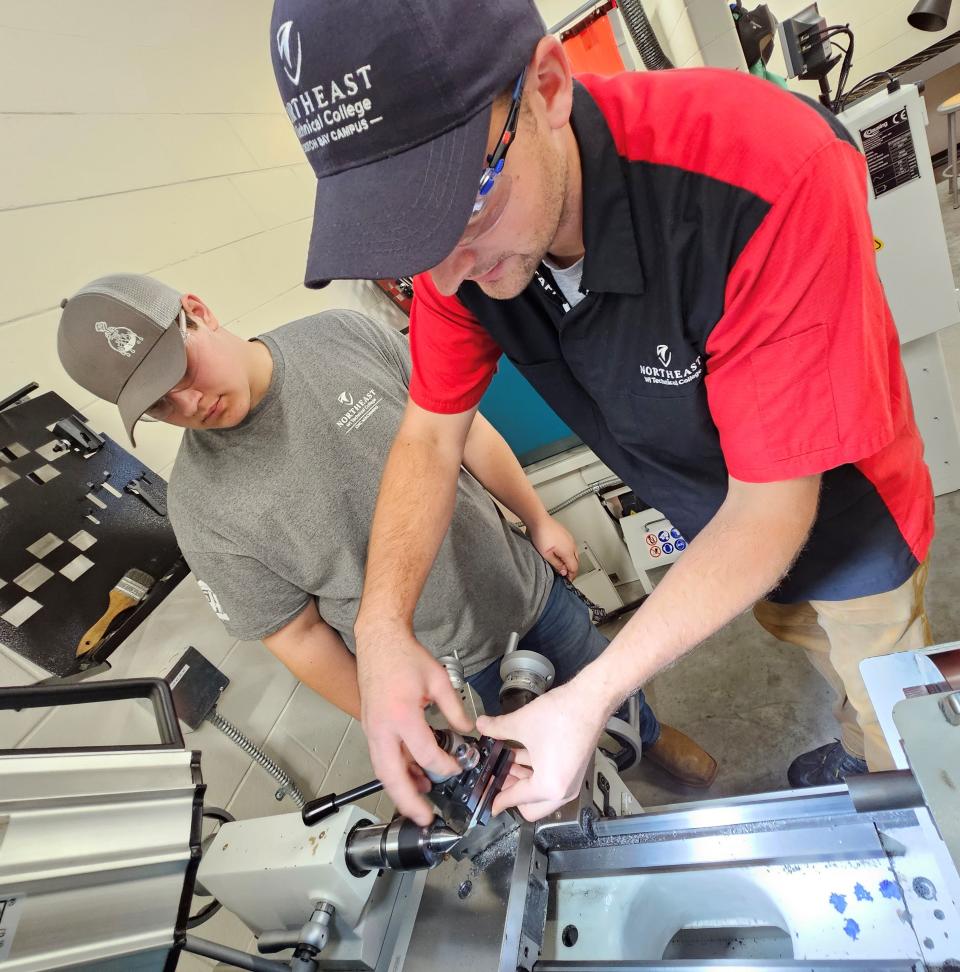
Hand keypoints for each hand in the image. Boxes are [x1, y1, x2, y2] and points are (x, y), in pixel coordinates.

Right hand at [356, 625, 472, 825]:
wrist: (379, 641)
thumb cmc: (405, 657)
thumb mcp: (438, 679)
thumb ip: (455, 709)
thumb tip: (468, 731)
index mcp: (402, 715)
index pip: (425, 753)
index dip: (444, 765)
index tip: (457, 767)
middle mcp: (382, 727)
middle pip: (392, 775)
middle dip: (408, 800)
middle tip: (425, 818)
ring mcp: (372, 729)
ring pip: (383, 770)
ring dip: (400, 789)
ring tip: (420, 802)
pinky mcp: (370, 727)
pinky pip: (381, 757)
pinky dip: (395, 771)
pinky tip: (412, 775)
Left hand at [476, 678, 611, 820]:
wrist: (590, 700)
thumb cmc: (562, 715)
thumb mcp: (521, 723)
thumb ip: (497, 729)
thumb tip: (482, 726)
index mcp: (549, 786)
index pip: (515, 800)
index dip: (495, 798)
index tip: (485, 800)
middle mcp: (562, 791)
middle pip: (529, 806)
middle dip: (510, 792)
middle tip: (495, 777)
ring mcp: (570, 782)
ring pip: (539, 794)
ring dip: (521, 780)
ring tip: (504, 762)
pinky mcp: (573, 771)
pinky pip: (549, 781)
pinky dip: (534, 772)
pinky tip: (520, 754)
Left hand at [528, 515, 579, 578]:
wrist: (538, 520)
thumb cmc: (541, 534)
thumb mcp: (546, 554)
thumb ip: (556, 564)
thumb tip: (563, 571)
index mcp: (568, 551)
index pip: (574, 568)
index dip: (571, 576)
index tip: (567, 580)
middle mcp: (571, 544)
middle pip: (576, 561)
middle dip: (572, 570)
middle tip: (565, 575)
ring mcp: (570, 538)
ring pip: (574, 554)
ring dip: (570, 561)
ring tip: (563, 566)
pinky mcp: (566, 534)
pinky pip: (571, 547)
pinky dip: (569, 554)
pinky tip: (561, 554)